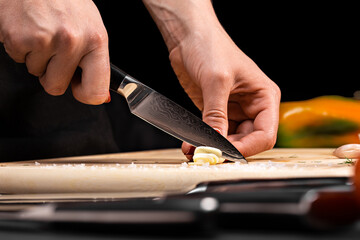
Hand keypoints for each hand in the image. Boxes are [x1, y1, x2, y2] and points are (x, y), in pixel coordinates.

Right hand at [0, 0, 109, 103]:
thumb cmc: (66, 1)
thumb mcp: (92, 27)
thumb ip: (94, 60)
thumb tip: (100, 96)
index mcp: (96, 40)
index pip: (95, 90)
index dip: (85, 95)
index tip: (79, 89)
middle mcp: (72, 41)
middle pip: (57, 87)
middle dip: (53, 74)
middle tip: (55, 51)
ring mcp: (45, 40)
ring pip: (36, 74)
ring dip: (37, 58)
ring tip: (42, 33)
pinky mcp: (19, 38)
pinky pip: (18, 60)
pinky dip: (21, 48)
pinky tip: (29, 29)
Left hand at [144, 0, 280, 156]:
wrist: (188, 36)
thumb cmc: (210, 47)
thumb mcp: (216, 81)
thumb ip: (216, 115)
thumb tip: (215, 143)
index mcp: (264, 97)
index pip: (265, 134)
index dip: (247, 148)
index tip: (226, 153)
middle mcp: (252, 106)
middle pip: (247, 140)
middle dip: (227, 150)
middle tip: (207, 155)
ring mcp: (233, 110)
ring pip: (229, 139)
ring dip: (213, 147)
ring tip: (194, 151)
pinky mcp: (216, 111)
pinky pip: (213, 132)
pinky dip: (203, 140)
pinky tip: (190, 143)